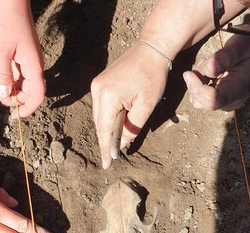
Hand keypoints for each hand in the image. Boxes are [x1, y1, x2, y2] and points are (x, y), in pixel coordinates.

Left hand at [0, 0, 44, 117]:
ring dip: (13, 91)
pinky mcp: (22, 56)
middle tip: (1, 100)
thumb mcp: (1, 50)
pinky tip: (1, 80)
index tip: (16, 115)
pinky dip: (11, 81)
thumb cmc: (7, 21)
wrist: (11, 0)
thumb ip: (3, 74)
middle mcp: (34, 66)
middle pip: (31, 92)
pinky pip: (19, 74)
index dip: (28, 108)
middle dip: (18, 100)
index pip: (37, 95)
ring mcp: (29, 61)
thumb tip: (4, 95)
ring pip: (24, 84)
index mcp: (34, 67)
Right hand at [91, 43, 169, 168]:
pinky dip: (107, 119)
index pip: (105, 130)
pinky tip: (114, 126)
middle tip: (111, 159)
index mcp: (108, 97)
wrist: (151, 49)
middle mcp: (97, 91)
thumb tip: (122, 144)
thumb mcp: (146, 105)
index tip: (106, 165)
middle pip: (99, 124)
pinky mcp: (100, 83)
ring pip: (99, 117)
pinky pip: (101, 107)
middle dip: (106, 142)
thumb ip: (133, 127)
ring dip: (107, 131)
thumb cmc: (152, 76)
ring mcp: (97, 86)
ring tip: (114, 145)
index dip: (106, 149)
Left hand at [183, 35, 249, 110]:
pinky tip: (211, 71)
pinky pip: (198, 96)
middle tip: (206, 62)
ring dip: (197, 80)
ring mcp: (223, 103)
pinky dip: (198, 82)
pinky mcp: (217, 101)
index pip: (212, 100)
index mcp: (239, 90)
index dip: (197, 88)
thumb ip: (224, 57)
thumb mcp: (241, 45)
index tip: (189, 73)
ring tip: (212, 64)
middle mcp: (230, 102)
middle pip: (200, 101)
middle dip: (195, 81)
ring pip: (196, 98)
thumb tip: (209, 69)